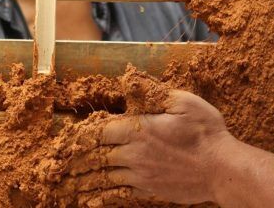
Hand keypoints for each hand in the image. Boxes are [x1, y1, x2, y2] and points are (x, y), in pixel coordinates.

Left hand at [56, 90, 235, 205]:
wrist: (223, 169)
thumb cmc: (206, 132)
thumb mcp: (183, 101)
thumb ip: (153, 91)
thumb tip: (129, 79)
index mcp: (138, 129)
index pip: (99, 130)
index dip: (80, 132)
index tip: (64, 135)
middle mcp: (133, 155)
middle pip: (94, 156)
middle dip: (71, 158)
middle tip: (51, 163)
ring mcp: (139, 175)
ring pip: (101, 177)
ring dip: (79, 179)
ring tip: (60, 182)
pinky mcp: (148, 190)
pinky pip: (117, 195)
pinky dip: (99, 197)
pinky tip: (86, 201)